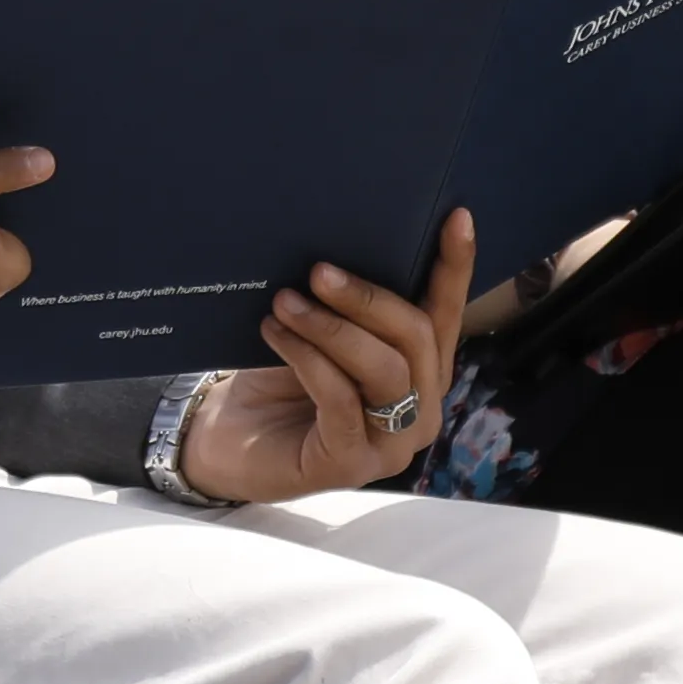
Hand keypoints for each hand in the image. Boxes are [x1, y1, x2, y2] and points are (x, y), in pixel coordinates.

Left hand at [182, 210, 475, 502]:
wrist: (227, 440)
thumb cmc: (278, 379)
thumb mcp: (323, 333)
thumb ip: (352, 307)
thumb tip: (353, 243)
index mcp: (423, 373)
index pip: (446, 315)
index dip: (454, 267)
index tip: (456, 217)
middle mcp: (421, 411)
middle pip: (417, 340)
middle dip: (369, 299)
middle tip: (319, 271)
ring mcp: (391, 445)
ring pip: (385, 371)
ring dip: (333, 329)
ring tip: (286, 302)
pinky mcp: (350, 466)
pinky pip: (341, 401)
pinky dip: (309, 361)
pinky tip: (277, 335)